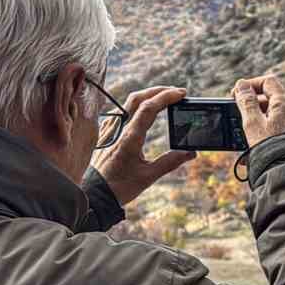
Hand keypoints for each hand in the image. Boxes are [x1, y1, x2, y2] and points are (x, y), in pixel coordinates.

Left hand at [92, 86, 195, 204]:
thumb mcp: (148, 177)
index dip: (166, 97)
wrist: (94, 194)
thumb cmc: (119, 187)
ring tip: (164, 98)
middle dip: (159, 90)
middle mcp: (118, 129)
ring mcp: (110, 129)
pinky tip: (144, 111)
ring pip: (129, 102)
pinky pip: (122, 111)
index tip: (181, 94)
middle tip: (176, 92)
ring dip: (148, 95)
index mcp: (130, 137)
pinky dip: (137, 105)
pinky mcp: (106, 133)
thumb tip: (190, 153)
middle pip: (138, 97)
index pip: (149, 107)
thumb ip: (170, 162)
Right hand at [233, 75, 284, 147]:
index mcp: (284, 104)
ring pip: (272, 114)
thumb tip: (242, 85)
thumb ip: (246, 102)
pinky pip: (275, 128)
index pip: (268, 82)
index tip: (237, 94)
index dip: (251, 84)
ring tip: (243, 130)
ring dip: (256, 118)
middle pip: (269, 98)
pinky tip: (252, 143)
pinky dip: (262, 130)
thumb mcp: (252, 123)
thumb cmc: (270, 148)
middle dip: (251, 103)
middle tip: (237, 112)